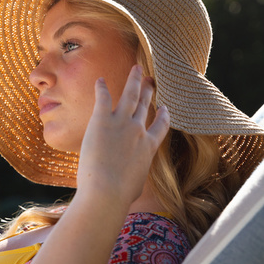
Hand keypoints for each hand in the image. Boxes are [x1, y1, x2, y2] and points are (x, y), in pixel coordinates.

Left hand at [76, 65, 169, 207]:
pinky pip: (103, 98)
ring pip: (129, 95)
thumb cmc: (120, 194)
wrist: (107, 190)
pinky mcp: (102, 121)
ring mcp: (121, 123)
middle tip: (150, 80)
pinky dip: (101, 88)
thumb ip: (135, 178)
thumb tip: (130, 187)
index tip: (164, 107)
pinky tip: (99, 80)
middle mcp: (139, 130)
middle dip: (148, 91)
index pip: (160, 125)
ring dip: (133, 81)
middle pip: (145, 105)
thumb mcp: (135, 185)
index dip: (163, 114)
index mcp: (149, 146)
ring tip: (136, 69)